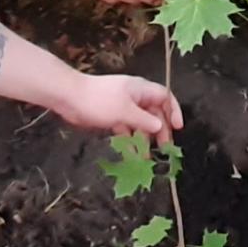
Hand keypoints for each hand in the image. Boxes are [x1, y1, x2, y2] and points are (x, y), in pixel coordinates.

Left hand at [56, 73, 182, 142]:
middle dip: (160, 129)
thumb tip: (161, 126)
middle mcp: (135, 97)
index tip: (178, 128)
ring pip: (140, 123)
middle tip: (164, 148)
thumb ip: (144, 121)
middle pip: (154, 112)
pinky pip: (126, 128)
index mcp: (141, 89)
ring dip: (144, 138)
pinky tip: (131, 154)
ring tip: (146, 157)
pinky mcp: (112, 116)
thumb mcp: (125, 111)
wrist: (70, 97)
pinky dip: (129, 140)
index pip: (165, 97)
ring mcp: (123, 106)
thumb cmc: (99, 100)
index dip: (173, 110)